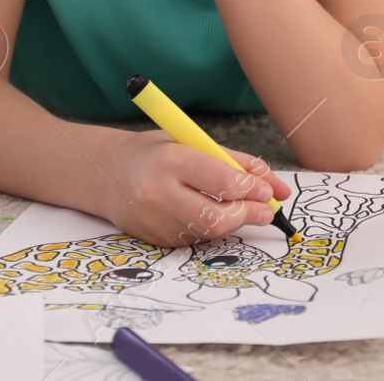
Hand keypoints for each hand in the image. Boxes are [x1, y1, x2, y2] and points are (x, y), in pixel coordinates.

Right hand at [105, 130, 293, 248]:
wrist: (107, 174)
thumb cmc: (154, 153)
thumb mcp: (192, 143)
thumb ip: (235, 162)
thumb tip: (276, 185)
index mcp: (171, 160)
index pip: (221, 182)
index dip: (252, 189)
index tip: (269, 190)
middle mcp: (159, 193)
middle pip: (216, 216)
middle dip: (248, 214)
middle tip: (267, 210)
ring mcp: (155, 221)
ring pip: (209, 232)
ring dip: (234, 223)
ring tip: (243, 210)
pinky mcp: (156, 239)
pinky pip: (196, 239)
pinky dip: (212, 229)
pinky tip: (214, 215)